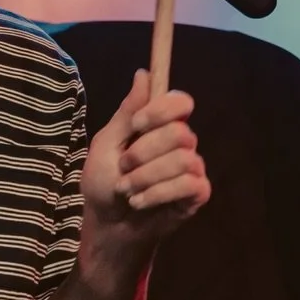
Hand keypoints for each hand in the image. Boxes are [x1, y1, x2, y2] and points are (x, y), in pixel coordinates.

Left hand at [80, 71, 210, 261]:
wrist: (106, 226)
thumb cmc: (103, 182)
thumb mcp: (106, 145)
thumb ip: (126, 113)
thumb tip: (143, 74)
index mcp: (159, 126)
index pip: (181, 102)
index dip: (162, 110)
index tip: (138, 124)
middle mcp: (180, 143)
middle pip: (180, 132)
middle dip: (144, 153)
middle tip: (123, 168)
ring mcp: (191, 168)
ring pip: (183, 159)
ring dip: (147, 177)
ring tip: (127, 190)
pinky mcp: (197, 194)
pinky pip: (189, 184)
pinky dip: (158, 193)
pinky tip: (140, 202)